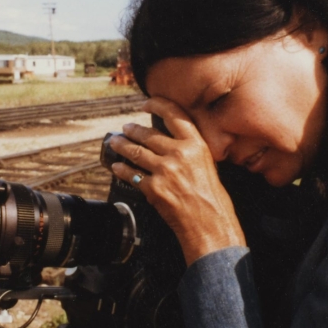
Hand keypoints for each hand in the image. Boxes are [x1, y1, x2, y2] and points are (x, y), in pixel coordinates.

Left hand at [108, 97, 245, 264]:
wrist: (210, 223)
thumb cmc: (212, 198)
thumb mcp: (208, 164)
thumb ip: (190, 150)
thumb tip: (169, 141)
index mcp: (196, 145)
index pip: (174, 115)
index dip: (157, 105)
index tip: (147, 104)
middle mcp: (179, 154)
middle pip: (148, 134)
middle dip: (133, 129)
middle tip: (126, 128)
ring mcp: (165, 171)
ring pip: (136, 151)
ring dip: (122, 145)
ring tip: (116, 142)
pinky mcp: (153, 188)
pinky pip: (131, 174)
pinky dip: (122, 169)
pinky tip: (117, 167)